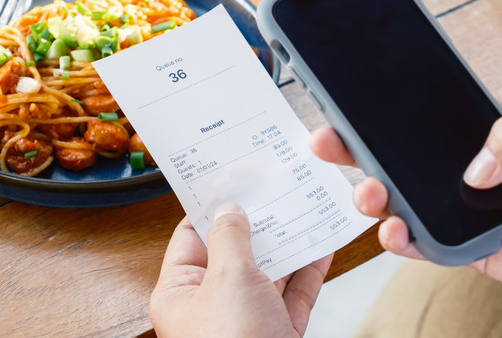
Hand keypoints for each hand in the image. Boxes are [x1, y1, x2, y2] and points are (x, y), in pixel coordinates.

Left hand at [149, 202, 332, 337]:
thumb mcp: (228, 279)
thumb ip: (230, 238)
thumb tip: (228, 210)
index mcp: (179, 293)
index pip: (191, 237)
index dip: (211, 207)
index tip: (231, 180)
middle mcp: (210, 306)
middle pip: (233, 253)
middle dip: (257, 223)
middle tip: (275, 188)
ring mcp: (245, 322)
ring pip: (267, 272)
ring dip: (287, 243)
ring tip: (305, 208)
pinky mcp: (277, 334)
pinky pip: (292, 296)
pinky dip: (308, 272)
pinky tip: (322, 247)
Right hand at [309, 109, 501, 308]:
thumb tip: (473, 168)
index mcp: (485, 132)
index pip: (425, 118)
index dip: (386, 113)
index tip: (351, 104)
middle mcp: (466, 170)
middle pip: (399, 158)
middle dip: (357, 151)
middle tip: (330, 143)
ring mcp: (462, 210)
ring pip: (402, 201)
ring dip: (374, 196)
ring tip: (371, 193)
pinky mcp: (468, 249)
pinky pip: (425, 245)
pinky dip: (401, 240)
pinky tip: (393, 230)